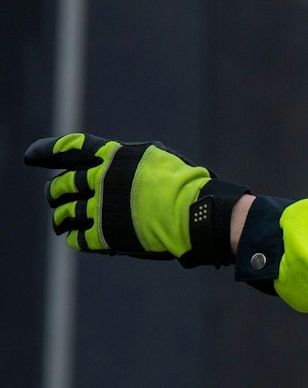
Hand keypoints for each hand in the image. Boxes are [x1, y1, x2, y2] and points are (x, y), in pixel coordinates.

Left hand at [23, 133, 241, 265]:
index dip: (47, 152)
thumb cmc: (187, 185)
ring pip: (65, 212)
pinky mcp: (105, 234)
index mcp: (113, 157)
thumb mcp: (158, 157)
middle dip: (55, 191)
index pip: (70, 149)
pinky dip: (73, 238)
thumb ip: (131, 159)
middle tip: (54, 197)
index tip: (31, 158)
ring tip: (59, 222)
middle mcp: (101, 180)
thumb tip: (116, 160)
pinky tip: (73, 238)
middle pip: (63, 184)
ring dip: (60, 217)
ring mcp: (101, 208)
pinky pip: (78, 238)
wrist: (196, 213)